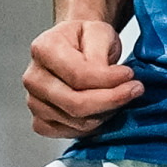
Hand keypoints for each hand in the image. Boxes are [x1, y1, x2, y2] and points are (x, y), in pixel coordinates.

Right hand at [23, 17, 141, 138]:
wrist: (74, 48)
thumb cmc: (85, 39)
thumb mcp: (98, 32)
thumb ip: (100, 54)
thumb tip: (110, 79)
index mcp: (42, 49)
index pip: (78, 76)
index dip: (109, 80)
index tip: (129, 74)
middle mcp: (33, 78)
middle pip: (76, 104)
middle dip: (111, 100)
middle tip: (133, 90)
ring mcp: (34, 103)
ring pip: (78, 122)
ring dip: (106, 113)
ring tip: (119, 96)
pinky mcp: (41, 122)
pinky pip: (71, 133)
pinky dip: (93, 126)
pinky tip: (103, 110)